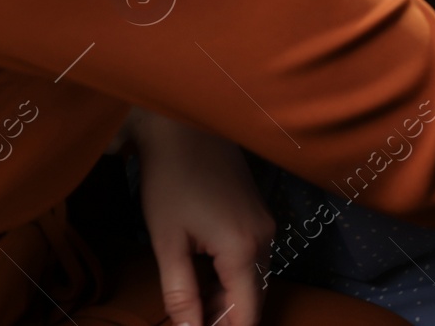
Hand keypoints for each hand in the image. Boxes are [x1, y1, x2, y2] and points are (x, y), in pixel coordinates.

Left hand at [129, 109, 274, 325]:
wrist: (186, 129)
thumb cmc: (170, 182)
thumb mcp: (167, 243)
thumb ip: (181, 293)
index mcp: (243, 250)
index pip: (247, 315)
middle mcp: (265, 240)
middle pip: (253, 299)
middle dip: (222, 317)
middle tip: (186, 318)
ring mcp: (266, 226)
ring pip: (253, 280)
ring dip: (225, 298)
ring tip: (188, 300)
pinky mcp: (260, 216)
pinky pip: (252, 259)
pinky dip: (230, 276)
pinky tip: (201, 274)